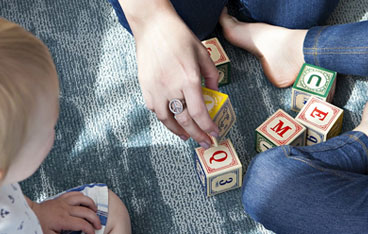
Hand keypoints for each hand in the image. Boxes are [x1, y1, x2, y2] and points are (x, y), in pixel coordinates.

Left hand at [31, 192, 100, 233]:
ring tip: (95, 211)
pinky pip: (74, 193)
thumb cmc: (38, 225)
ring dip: (91, 204)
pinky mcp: (61, 198)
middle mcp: (65, 209)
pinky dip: (82, 196)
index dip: (90, 230)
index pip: (82, 224)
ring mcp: (64, 202)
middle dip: (95, 219)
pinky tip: (85, 200)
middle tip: (98, 225)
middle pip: (86, 212)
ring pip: (83, 199)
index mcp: (63, 220)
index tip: (92, 233)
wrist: (28, 214)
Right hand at [120, 0, 219, 147]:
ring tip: (187, 136)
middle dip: (197, 135)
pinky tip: (171, 120)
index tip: (214, 134)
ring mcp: (156, 89)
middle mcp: (171, 88)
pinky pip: (155, 110)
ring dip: (178, 131)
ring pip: (167, 120)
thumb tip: (215, 93)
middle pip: (185, 121)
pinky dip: (165, 118)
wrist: (153, 26)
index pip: (199, 113)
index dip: (208, 127)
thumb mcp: (203, 54)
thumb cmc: (179, 37)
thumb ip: (212, 76)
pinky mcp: (145, 88)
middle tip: (204, 142)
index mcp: (188, 79)